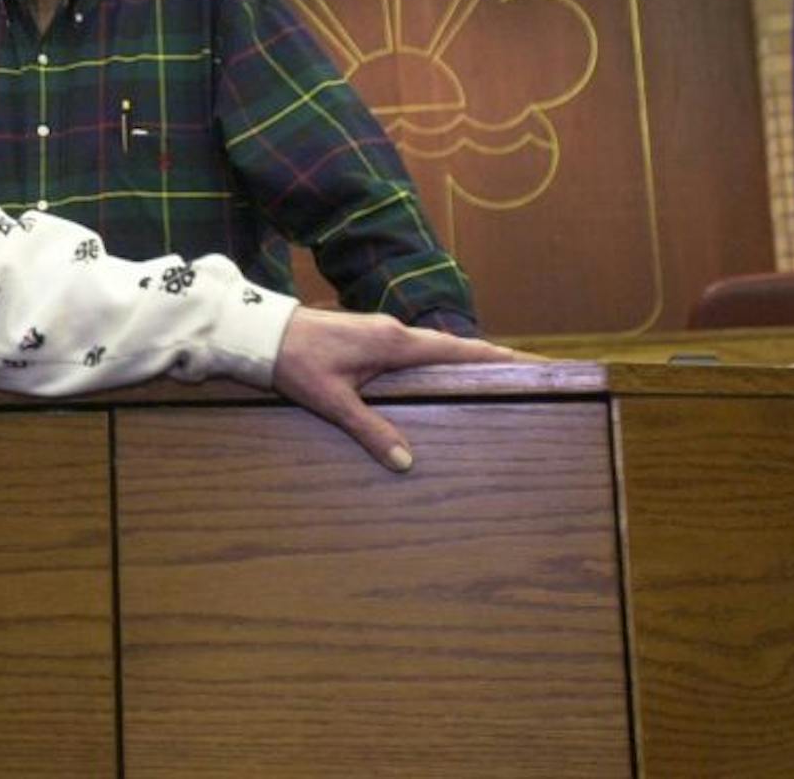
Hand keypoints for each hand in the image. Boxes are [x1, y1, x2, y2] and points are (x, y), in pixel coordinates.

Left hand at [271, 307, 520, 470]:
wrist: (259, 332)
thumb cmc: (295, 362)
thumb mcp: (333, 401)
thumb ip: (370, 430)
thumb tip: (407, 463)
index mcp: (395, 343)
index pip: (459, 350)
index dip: (498, 358)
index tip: (534, 364)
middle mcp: (394, 331)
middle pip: (454, 347)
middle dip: (490, 360)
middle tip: (527, 374)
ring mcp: (381, 331)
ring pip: (434, 347)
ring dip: (463, 360)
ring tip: (495, 378)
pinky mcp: (368, 335)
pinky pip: (415, 349)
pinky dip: (438, 361)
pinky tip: (439, 379)